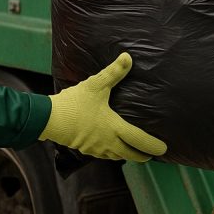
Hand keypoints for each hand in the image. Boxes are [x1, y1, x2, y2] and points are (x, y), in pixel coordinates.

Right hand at [39, 53, 166, 161]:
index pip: (139, 141)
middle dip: (143, 155)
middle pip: (131, 155)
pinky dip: (113, 153)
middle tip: (152, 153)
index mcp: (114, 128)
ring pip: (117, 156)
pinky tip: (111, 146)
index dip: (153, 146)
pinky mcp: (86, 149)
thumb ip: (113, 72)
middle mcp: (108, 143)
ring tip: (134, 149)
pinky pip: (104, 155)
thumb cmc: (74, 103)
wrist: (49, 119)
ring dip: (128, 154)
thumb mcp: (95, 85)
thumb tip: (128, 57)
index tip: (164, 149)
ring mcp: (96, 148)